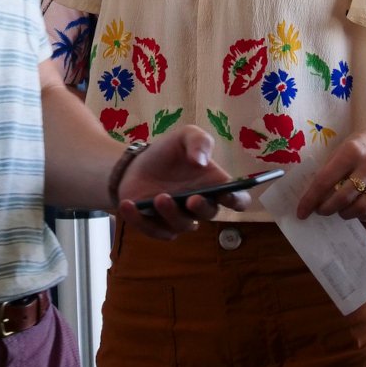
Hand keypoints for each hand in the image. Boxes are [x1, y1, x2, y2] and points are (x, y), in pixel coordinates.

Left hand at [117, 125, 250, 239]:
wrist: (136, 164)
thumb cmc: (168, 152)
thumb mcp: (185, 136)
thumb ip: (199, 142)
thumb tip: (201, 162)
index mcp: (215, 187)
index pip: (237, 200)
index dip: (237, 200)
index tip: (228, 193)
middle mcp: (200, 206)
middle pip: (209, 214)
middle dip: (202, 208)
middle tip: (191, 198)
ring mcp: (178, 219)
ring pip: (182, 226)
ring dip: (171, 214)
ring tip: (159, 197)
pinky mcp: (156, 226)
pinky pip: (152, 231)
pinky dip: (139, 220)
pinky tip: (128, 205)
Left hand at [295, 117, 365, 222]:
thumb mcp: (346, 146)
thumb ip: (331, 167)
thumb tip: (313, 192)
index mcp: (352, 152)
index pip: (326, 180)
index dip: (311, 198)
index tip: (301, 211)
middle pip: (343, 197)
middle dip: (326, 209)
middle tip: (320, 210)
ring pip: (360, 208)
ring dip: (344, 213)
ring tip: (338, 210)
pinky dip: (362, 216)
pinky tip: (356, 210)